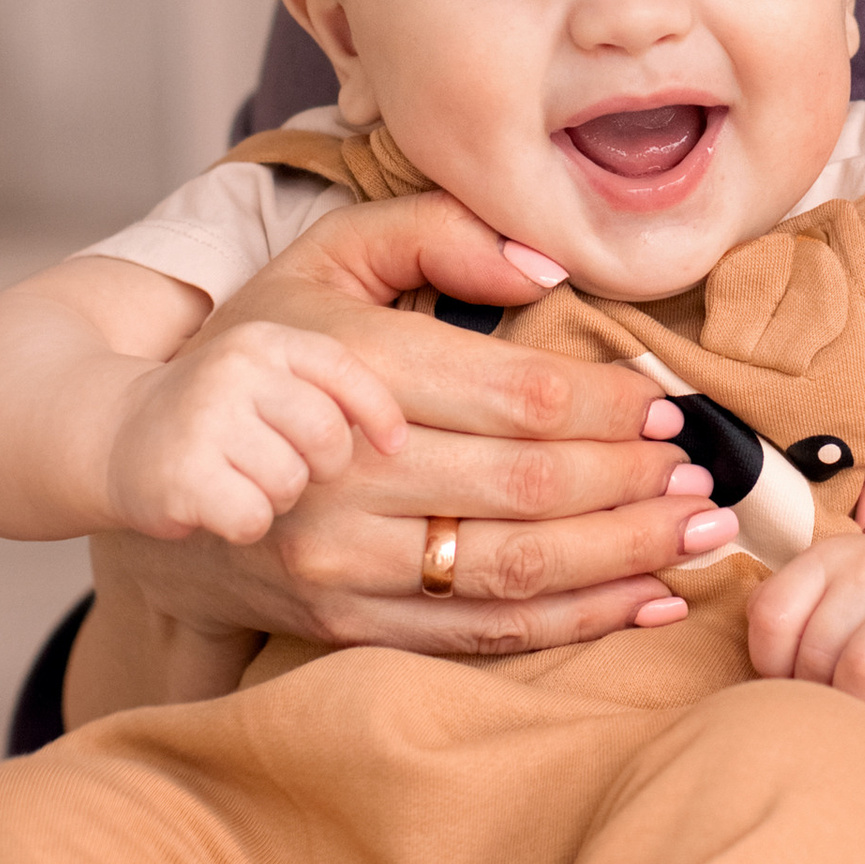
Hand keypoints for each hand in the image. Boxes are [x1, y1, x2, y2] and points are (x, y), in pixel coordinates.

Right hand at [94, 192, 738, 662]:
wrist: (151, 458)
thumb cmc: (266, 347)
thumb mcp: (330, 255)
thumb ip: (435, 231)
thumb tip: (547, 264)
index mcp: (353, 371)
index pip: (512, 398)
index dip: (607, 406)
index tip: (671, 406)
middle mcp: (343, 475)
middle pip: (524, 492)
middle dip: (633, 488)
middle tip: (713, 480)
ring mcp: (341, 561)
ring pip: (508, 572)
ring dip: (621, 561)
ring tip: (700, 539)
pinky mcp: (344, 621)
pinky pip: (476, 632)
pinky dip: (571, 623)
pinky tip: (643, 601)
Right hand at [97, 314, 407, 545]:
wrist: (116, 435)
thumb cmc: (227, 412)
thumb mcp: (281, 370)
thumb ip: (344, 380)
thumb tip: (413, 437)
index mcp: (271, 339)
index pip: (349, 370)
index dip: (380, 416)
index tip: (395, 450)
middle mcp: (237, 368)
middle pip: (330, 437)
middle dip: (329, 469)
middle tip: (303, 473)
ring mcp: (205, 419)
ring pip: (294, 483)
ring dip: (283, 496)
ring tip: (255, 482)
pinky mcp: (181, 475)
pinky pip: (253, 516)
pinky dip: (246, 522)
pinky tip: (226, 506)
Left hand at [748, 526, 864, 738]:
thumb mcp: (834, 591)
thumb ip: (788, 619)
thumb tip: (754, 690)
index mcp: (831, 555)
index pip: (772, 615)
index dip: (771, 664)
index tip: (792, 680)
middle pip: (814, 653)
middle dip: (817, 695)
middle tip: (834, 704)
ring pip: (858, 675)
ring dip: (856, 712)